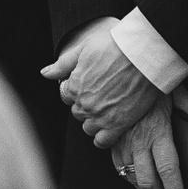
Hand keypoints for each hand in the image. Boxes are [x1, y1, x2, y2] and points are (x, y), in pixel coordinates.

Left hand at [42, 17, 161, 148]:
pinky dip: (103, 137)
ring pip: (88, 128)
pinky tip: (110, 128)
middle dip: (87, 106)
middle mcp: (84, 104)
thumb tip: (45, 73)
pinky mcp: (117, 125)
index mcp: (74, 86)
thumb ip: (62, 64)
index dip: (79, 90)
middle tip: (103, 95)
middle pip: (78, 112)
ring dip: (95, 121)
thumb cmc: (115, 47)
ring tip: (108, 109)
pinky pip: (102, 141)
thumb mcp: (84, 49)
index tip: (91, 85)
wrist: (142, 55)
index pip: (67, 96)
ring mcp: (100, 116)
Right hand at [108, 88, 187, 188]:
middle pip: (147, 182)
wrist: (120, 68)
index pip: (169, 172)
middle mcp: (138, 141)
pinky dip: (128, 175)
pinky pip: (117, 166)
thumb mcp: (176, 90)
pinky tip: (136, 174)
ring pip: (130, 177)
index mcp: (157, 132)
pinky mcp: (110, 139)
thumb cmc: (147, 79)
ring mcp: (122, 142)